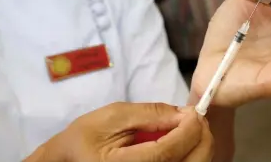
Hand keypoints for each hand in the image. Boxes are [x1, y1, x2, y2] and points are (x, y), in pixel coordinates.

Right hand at [25, 103, 212, 161]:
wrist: (71, 161)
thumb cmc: (85, 138)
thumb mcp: (112, 116)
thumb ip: (148, 113)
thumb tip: (181, 113)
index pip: (166, 152)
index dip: (187, 131)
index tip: (194, 113)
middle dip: (200, 140)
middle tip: (197, 119)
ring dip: (198, 149)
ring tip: (191, 129)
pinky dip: (190, 157)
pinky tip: (183, 142)